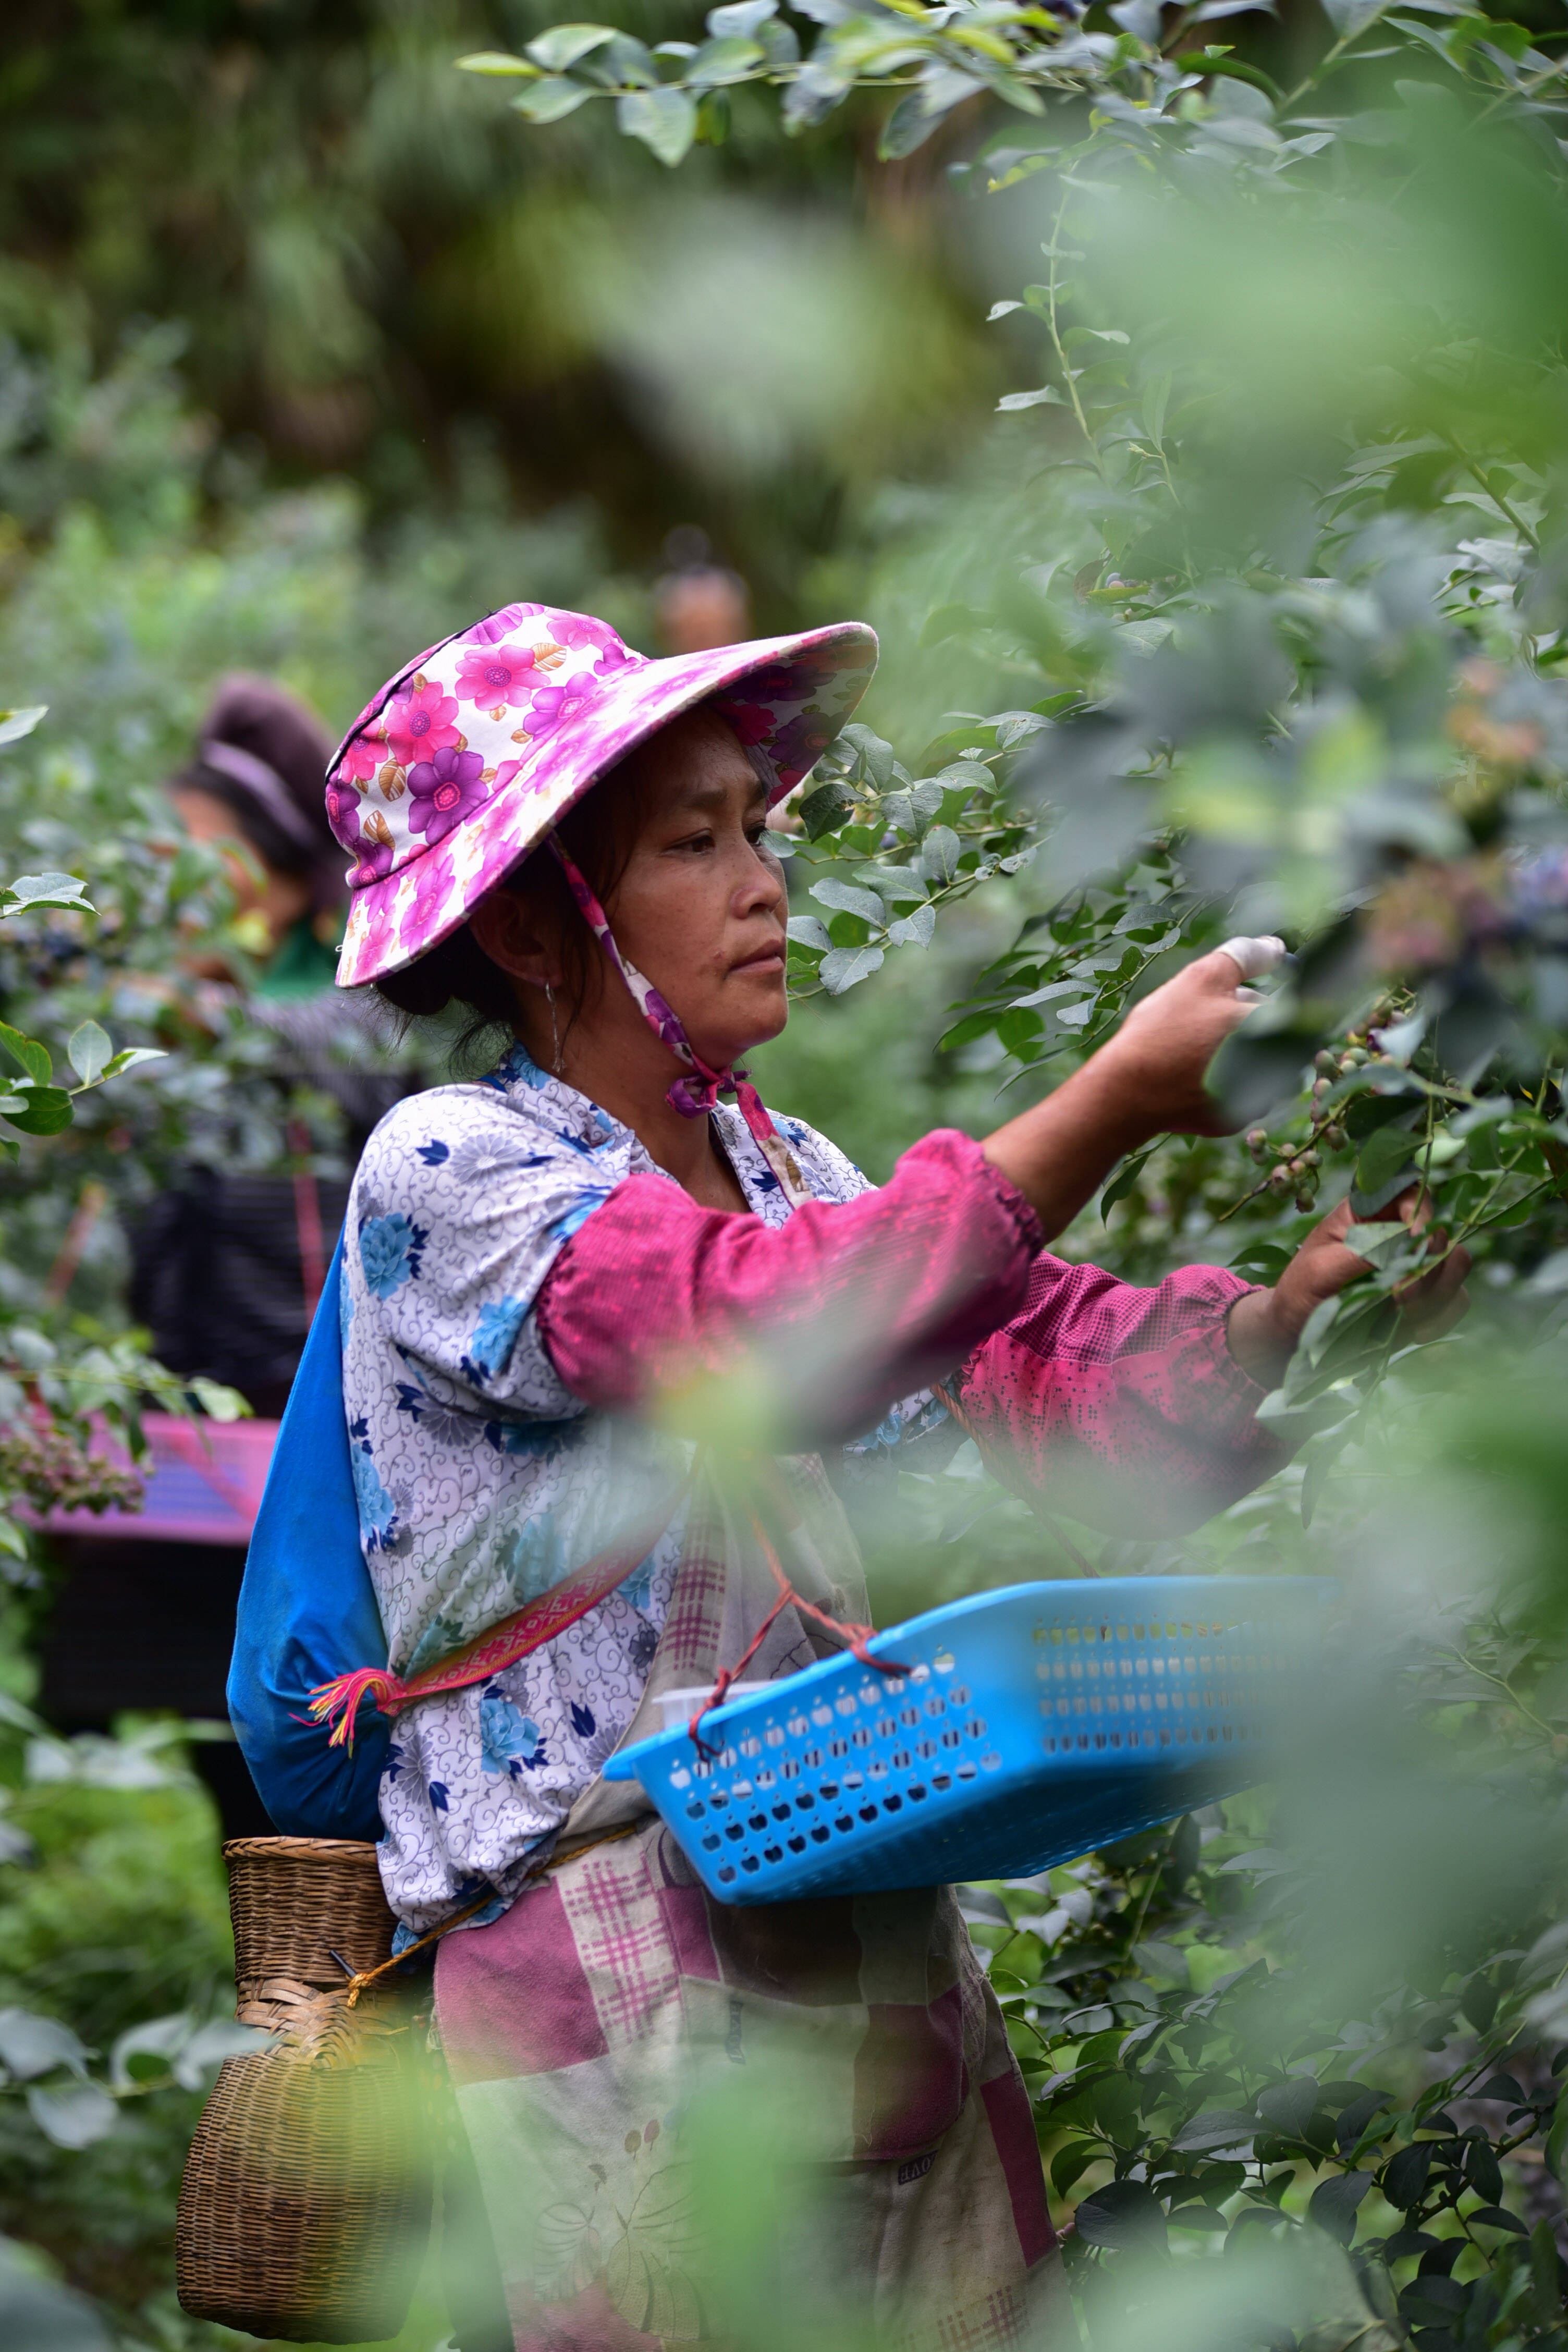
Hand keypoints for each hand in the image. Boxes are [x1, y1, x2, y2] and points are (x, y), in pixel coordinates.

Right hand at [980, 937, 1284, 1239]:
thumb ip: (1244, 957)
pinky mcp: (1234, 1121)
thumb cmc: (1166, 1029)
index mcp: (1276, 1028)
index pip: (1292, 1003)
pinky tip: (1193, 1078)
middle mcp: (1278, 1068)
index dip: (1257, 996)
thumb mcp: (1202, 978)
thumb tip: (1276, 947)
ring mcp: (1257, 1099)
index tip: (1229, 999)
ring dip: (1240, 1056)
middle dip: (1248, 1026)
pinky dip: (1223, 1085)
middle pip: (1276, 1036)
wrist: (1129, 1090)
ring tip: (1197, 1051)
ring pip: (1259, 1067)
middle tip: (1204, 1023)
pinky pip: (1238, 1096)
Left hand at [1227, 1188, 1471, 1382]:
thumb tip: (1407, 1242)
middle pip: (1442, 1231)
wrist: (1300, 1331)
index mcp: (1370, 1213)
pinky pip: (1456, 1299)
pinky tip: (1413, 1332)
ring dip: (1435, 1293)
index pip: (1411, 1191)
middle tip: (1399, 1295)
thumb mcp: (1321, 1268)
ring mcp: (1417, 1265)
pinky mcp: (1427, 1297)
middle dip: (1428, 1265)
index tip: (1415, 1238)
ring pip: (1456, 1265)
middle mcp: (1399, 1234)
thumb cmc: (1302, 1290)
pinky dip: (1440, 1317)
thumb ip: (1364, 1253)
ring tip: (1400, 1313)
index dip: (1422, 1211)